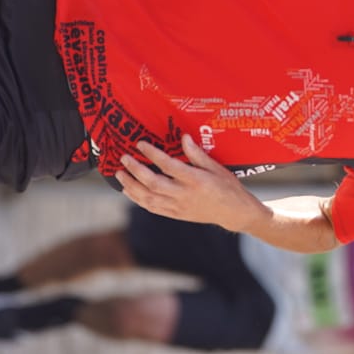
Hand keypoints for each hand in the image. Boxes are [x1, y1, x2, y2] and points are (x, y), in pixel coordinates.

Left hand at [117, 136, 262, 229]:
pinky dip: (138, 200)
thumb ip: (197, 154)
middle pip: (153, 183)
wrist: (233, 213)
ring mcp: (178, 207)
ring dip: (131, 186)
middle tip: (123, 158)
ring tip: (120, 174)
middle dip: (135, 170)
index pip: (168, 165)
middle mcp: (184, 194)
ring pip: (149, 198)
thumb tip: (184, 138)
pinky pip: (152, 208)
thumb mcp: (216, 167)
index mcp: (196, 180)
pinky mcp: (175, 215)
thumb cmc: (227, 187)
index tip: (140, 144)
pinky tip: (129, 191)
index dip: (152, 154)